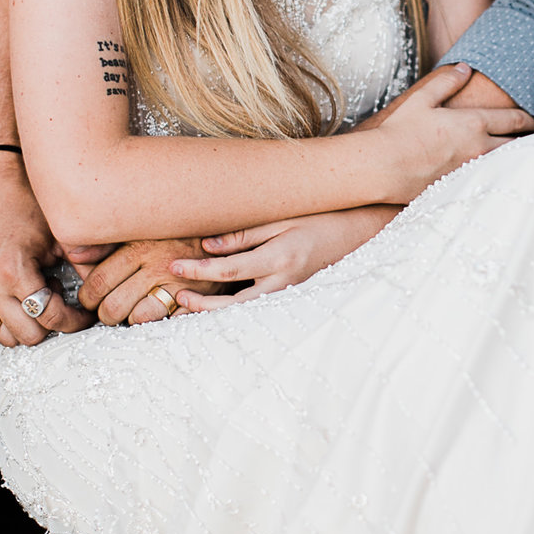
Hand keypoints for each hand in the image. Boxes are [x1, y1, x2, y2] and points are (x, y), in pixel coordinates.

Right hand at [0, 151, 94, 345]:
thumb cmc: (23, 204)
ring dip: (25, 324)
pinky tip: (17, 292)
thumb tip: (100, 293)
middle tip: (61, 304)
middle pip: (29, 336)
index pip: (51, 318)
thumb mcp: (59, 236)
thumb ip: (82, 268)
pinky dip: (4, 317)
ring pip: (4, 336)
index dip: (74, 321)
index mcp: (13, 271)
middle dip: (50, 325)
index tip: (84, 315)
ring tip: (36, 296)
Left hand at [79, 239, 223, 324]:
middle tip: (103, 310)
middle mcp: (155, 266)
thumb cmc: (172, 231)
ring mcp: (176, 284)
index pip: (99, 281)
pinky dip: (150, 322)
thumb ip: (106, 242)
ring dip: (126, 320)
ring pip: (135, 317)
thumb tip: (73, 255)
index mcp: (137, 247)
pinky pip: (164, 322)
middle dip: (103, 314)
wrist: (221, 229)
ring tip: (124, 314)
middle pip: (113, 305)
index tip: (88, 298)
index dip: (87, 296)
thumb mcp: (139, 228)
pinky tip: (147, 314)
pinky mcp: (193, 297)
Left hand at [167, 207, 398, 310]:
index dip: (198, 271)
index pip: (229, 271)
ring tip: (187, 308)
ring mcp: (289, 295)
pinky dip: (234, 312)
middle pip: (233, 305)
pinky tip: (215, 309)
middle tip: (175, 296)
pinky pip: (258, 309)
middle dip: (201, 304)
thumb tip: (207, 246)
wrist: (359, 234)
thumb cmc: (319, 220)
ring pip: (245, 314)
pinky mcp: (292, 299)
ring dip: (215, 314)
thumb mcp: (281, 219)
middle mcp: (283, 283)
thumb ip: (244, 234)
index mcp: (279, 259)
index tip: (173, 268)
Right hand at [373, 62, 533, 200]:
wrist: (383, 167)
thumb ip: (446, 83)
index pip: (515, 120)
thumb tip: (465, 68)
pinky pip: (487, 180)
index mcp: (473, 124)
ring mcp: (471, 170)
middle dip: (529, 141)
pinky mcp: (461, 187)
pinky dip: (494, 175)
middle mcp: (478, 148)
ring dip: (514, 159)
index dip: (529, 119)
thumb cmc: (399, 132)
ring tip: (519, 157)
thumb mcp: (421, 100)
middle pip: (517, 146)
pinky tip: (494, 175)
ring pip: (505, 165)